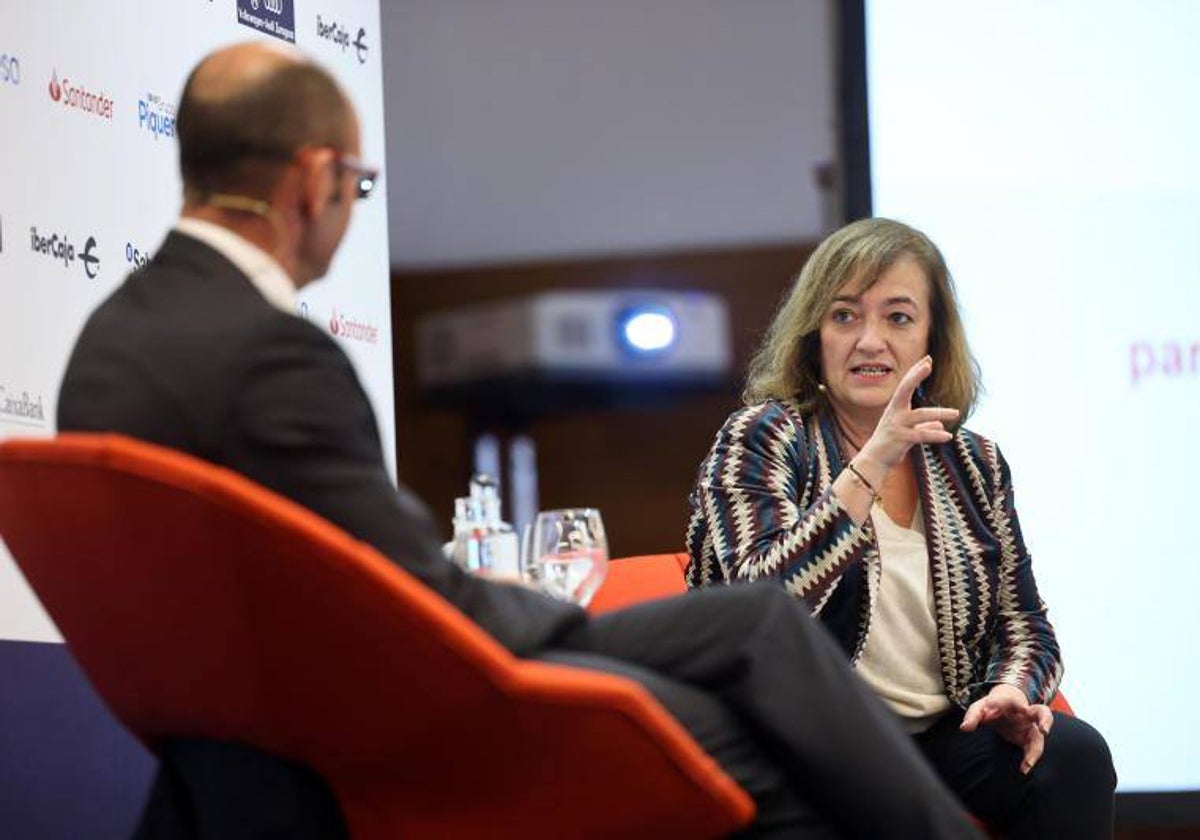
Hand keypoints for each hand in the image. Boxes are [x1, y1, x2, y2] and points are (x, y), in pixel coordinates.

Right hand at [857, 356, 959, 471]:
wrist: (874, 460)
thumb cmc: (890, 444)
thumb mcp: (908, 431)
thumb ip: (924, 426)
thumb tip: (939, 425)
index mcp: (895, 408)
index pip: (905, 385)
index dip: (915, 372)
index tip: (927, 359)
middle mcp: (894, 413)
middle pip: (904, 389)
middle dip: (915, 376)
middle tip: (928, 364)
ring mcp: (896, 425)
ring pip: (920, 415)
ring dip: (939, 413)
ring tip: (956, 413)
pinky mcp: (900, 439)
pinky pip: (920, 435)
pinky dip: (935, 435)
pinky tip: (947, 435)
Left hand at [960, 684, 1054, 773]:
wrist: (1003, 709)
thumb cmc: (991, 707)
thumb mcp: (979, 708)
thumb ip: (972, 716)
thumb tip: (964, 728)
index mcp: (1012, 703)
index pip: (1014, 702)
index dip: (1014, 705)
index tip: (1013, 709)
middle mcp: (1026, 713)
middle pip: (1043, 713)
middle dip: (1045, 720)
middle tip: (1043, 730)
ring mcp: (1030, 726)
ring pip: (1039, 737)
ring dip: (1035, 750)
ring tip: (1027, 764)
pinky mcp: (1030, 739)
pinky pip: (1034, 749)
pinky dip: (1030, 759)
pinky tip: (1023, 769)